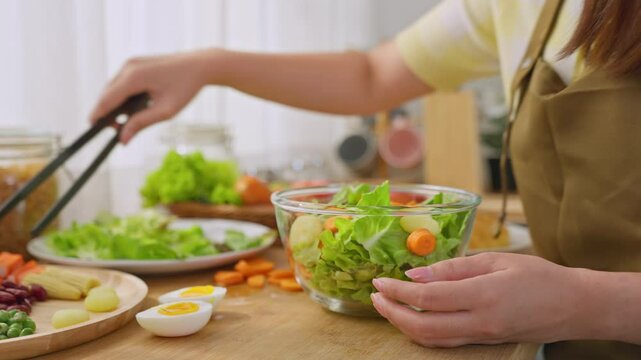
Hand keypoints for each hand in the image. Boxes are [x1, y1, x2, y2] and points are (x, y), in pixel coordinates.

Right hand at [90, 50, 216, 143]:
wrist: (200, 65)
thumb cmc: (186, 88)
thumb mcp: (165, 111)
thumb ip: (141, 123)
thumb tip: (122, 139)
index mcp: (134, 77)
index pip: (107, 99)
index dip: (98, 115)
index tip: (92, 129)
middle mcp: (129, 67)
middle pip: (107, 94)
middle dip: (107, 113)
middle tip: (117, 132)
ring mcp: (131, 63)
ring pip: (114, 88)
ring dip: (114, 104)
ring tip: (124, 123)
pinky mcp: (136, 64)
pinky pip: (122, 82)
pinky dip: (122, 96)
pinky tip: (129, 109)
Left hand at [371, 253, 591, 346]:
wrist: (574, 306)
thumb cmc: (539, 276)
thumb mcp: (496, 260)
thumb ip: (453, 268)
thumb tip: (415, 274)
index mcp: (483, 295)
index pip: (428, 298)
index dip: (398, 291)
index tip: (379, 281)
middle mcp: (480, 322)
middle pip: (422, 327)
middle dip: (392, 312)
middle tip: (375, 296)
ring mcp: (481, 337)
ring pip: (430, 340)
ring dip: (402, 325)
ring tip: (387, 306)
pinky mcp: (483, 342)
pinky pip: (444, 343)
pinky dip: (422, 333)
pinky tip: (412, 319)